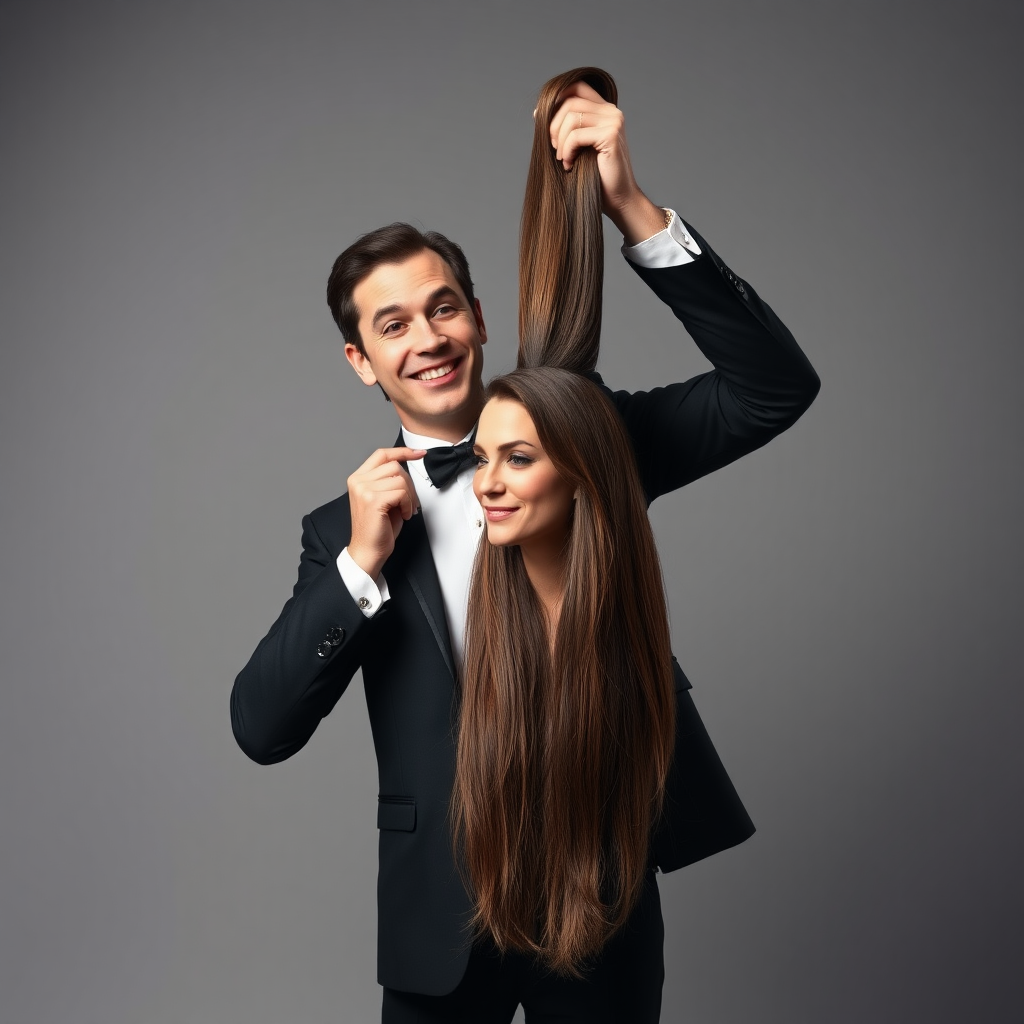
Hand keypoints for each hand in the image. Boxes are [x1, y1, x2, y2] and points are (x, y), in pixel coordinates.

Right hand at [346, 447, 425, 578]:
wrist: (368, 550)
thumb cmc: (378, 528)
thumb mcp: (383, 497)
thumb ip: (389, 480)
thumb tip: (407, 467)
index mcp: (358, 478)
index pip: (382, 454)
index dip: (402, 451)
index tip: (419, 453)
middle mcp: (358, 481)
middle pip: (395, 466)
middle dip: (409, 484)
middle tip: (410, 502)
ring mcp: (364, 489)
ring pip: (400, 479)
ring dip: (410, 496)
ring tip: (406, 510)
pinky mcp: (373, 500)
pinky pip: (401, 492)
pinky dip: (408, 504)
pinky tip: (403, 514)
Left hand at [546, 81, 665, 245]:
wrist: (618, 200)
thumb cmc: (595, 177)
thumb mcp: (576, 147)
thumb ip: (563, 128)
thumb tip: (536, 111)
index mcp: (604, 111)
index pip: (576, 87)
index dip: (556, 99)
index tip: (541, 120)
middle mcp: (611, 111)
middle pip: (569, 102)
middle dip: (553, 125)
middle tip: (553, 149)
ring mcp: (613, 121)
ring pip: (570, 118)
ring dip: (559, 141)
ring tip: (562, 159)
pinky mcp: (610, 135)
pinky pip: (576, 135)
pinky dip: (567, 151)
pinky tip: (569, 165)